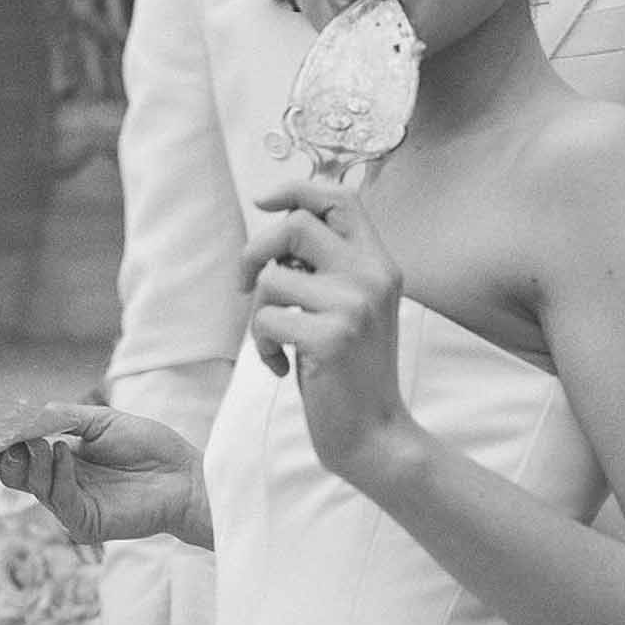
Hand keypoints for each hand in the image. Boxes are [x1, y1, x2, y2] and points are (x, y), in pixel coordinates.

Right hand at [0, 403, 208, 550]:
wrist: (185, 476)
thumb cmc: (149, 447)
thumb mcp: (100, 421)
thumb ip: (61, 417)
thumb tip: (23, 415)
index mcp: (62, 458)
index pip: (20, 453)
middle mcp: (61, 483)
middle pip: (15, 473)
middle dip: (8, 453)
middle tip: (13, 436)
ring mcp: (71, 505)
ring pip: (32, 486)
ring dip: (33, 459)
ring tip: (44, 441)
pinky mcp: (84, 523)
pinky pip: (58, 499)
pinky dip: (57, 474)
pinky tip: (64, 452)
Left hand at [240, 177, 416, 485]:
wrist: (375, 434)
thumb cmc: (351, 372)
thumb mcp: (351, 308)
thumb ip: (328, 267)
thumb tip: (278, 224)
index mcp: (380, 264)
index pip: (340, 198)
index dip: (295, 190)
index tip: (263, 202)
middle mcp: (373, 276)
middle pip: (295, 225)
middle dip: (254, 251)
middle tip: (244, 285)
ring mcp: (354, 306)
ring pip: (271, 278)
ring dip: (258, 314)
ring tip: (276, 343)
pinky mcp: (331, 338)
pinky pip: (265, 321)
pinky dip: (261, 348)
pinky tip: (282, 368)